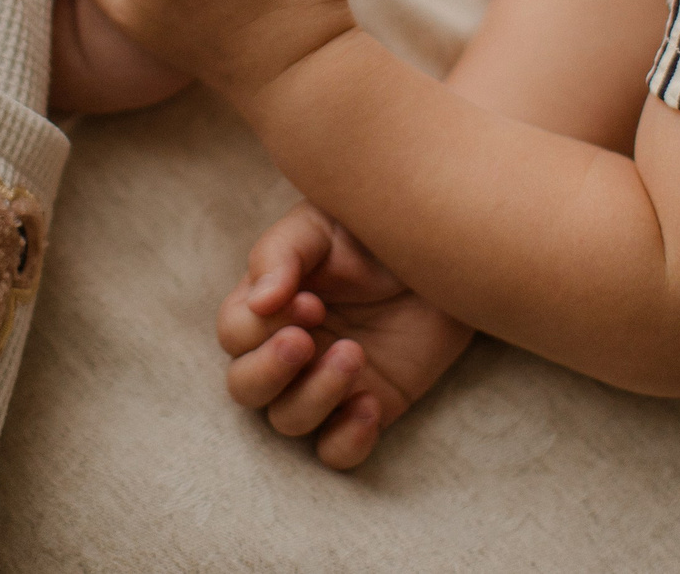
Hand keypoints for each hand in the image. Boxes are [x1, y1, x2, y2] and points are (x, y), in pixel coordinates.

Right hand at [218, 202, 474, 470]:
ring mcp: (325, 385)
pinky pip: (337, 452)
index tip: (311, 300)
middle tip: (307, 341)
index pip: (234, 333)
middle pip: (245, 388)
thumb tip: (258, 301)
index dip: (260, 326)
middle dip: (269, 370)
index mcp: (268, 306)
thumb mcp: (321, 226)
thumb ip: (279, 254)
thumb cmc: (371, 232)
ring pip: (288, 421)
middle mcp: (287, 351)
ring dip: (315, 396)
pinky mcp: (368, 409)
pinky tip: (370, 405)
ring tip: (354, 355)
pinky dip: (347, 441)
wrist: (445, 251)